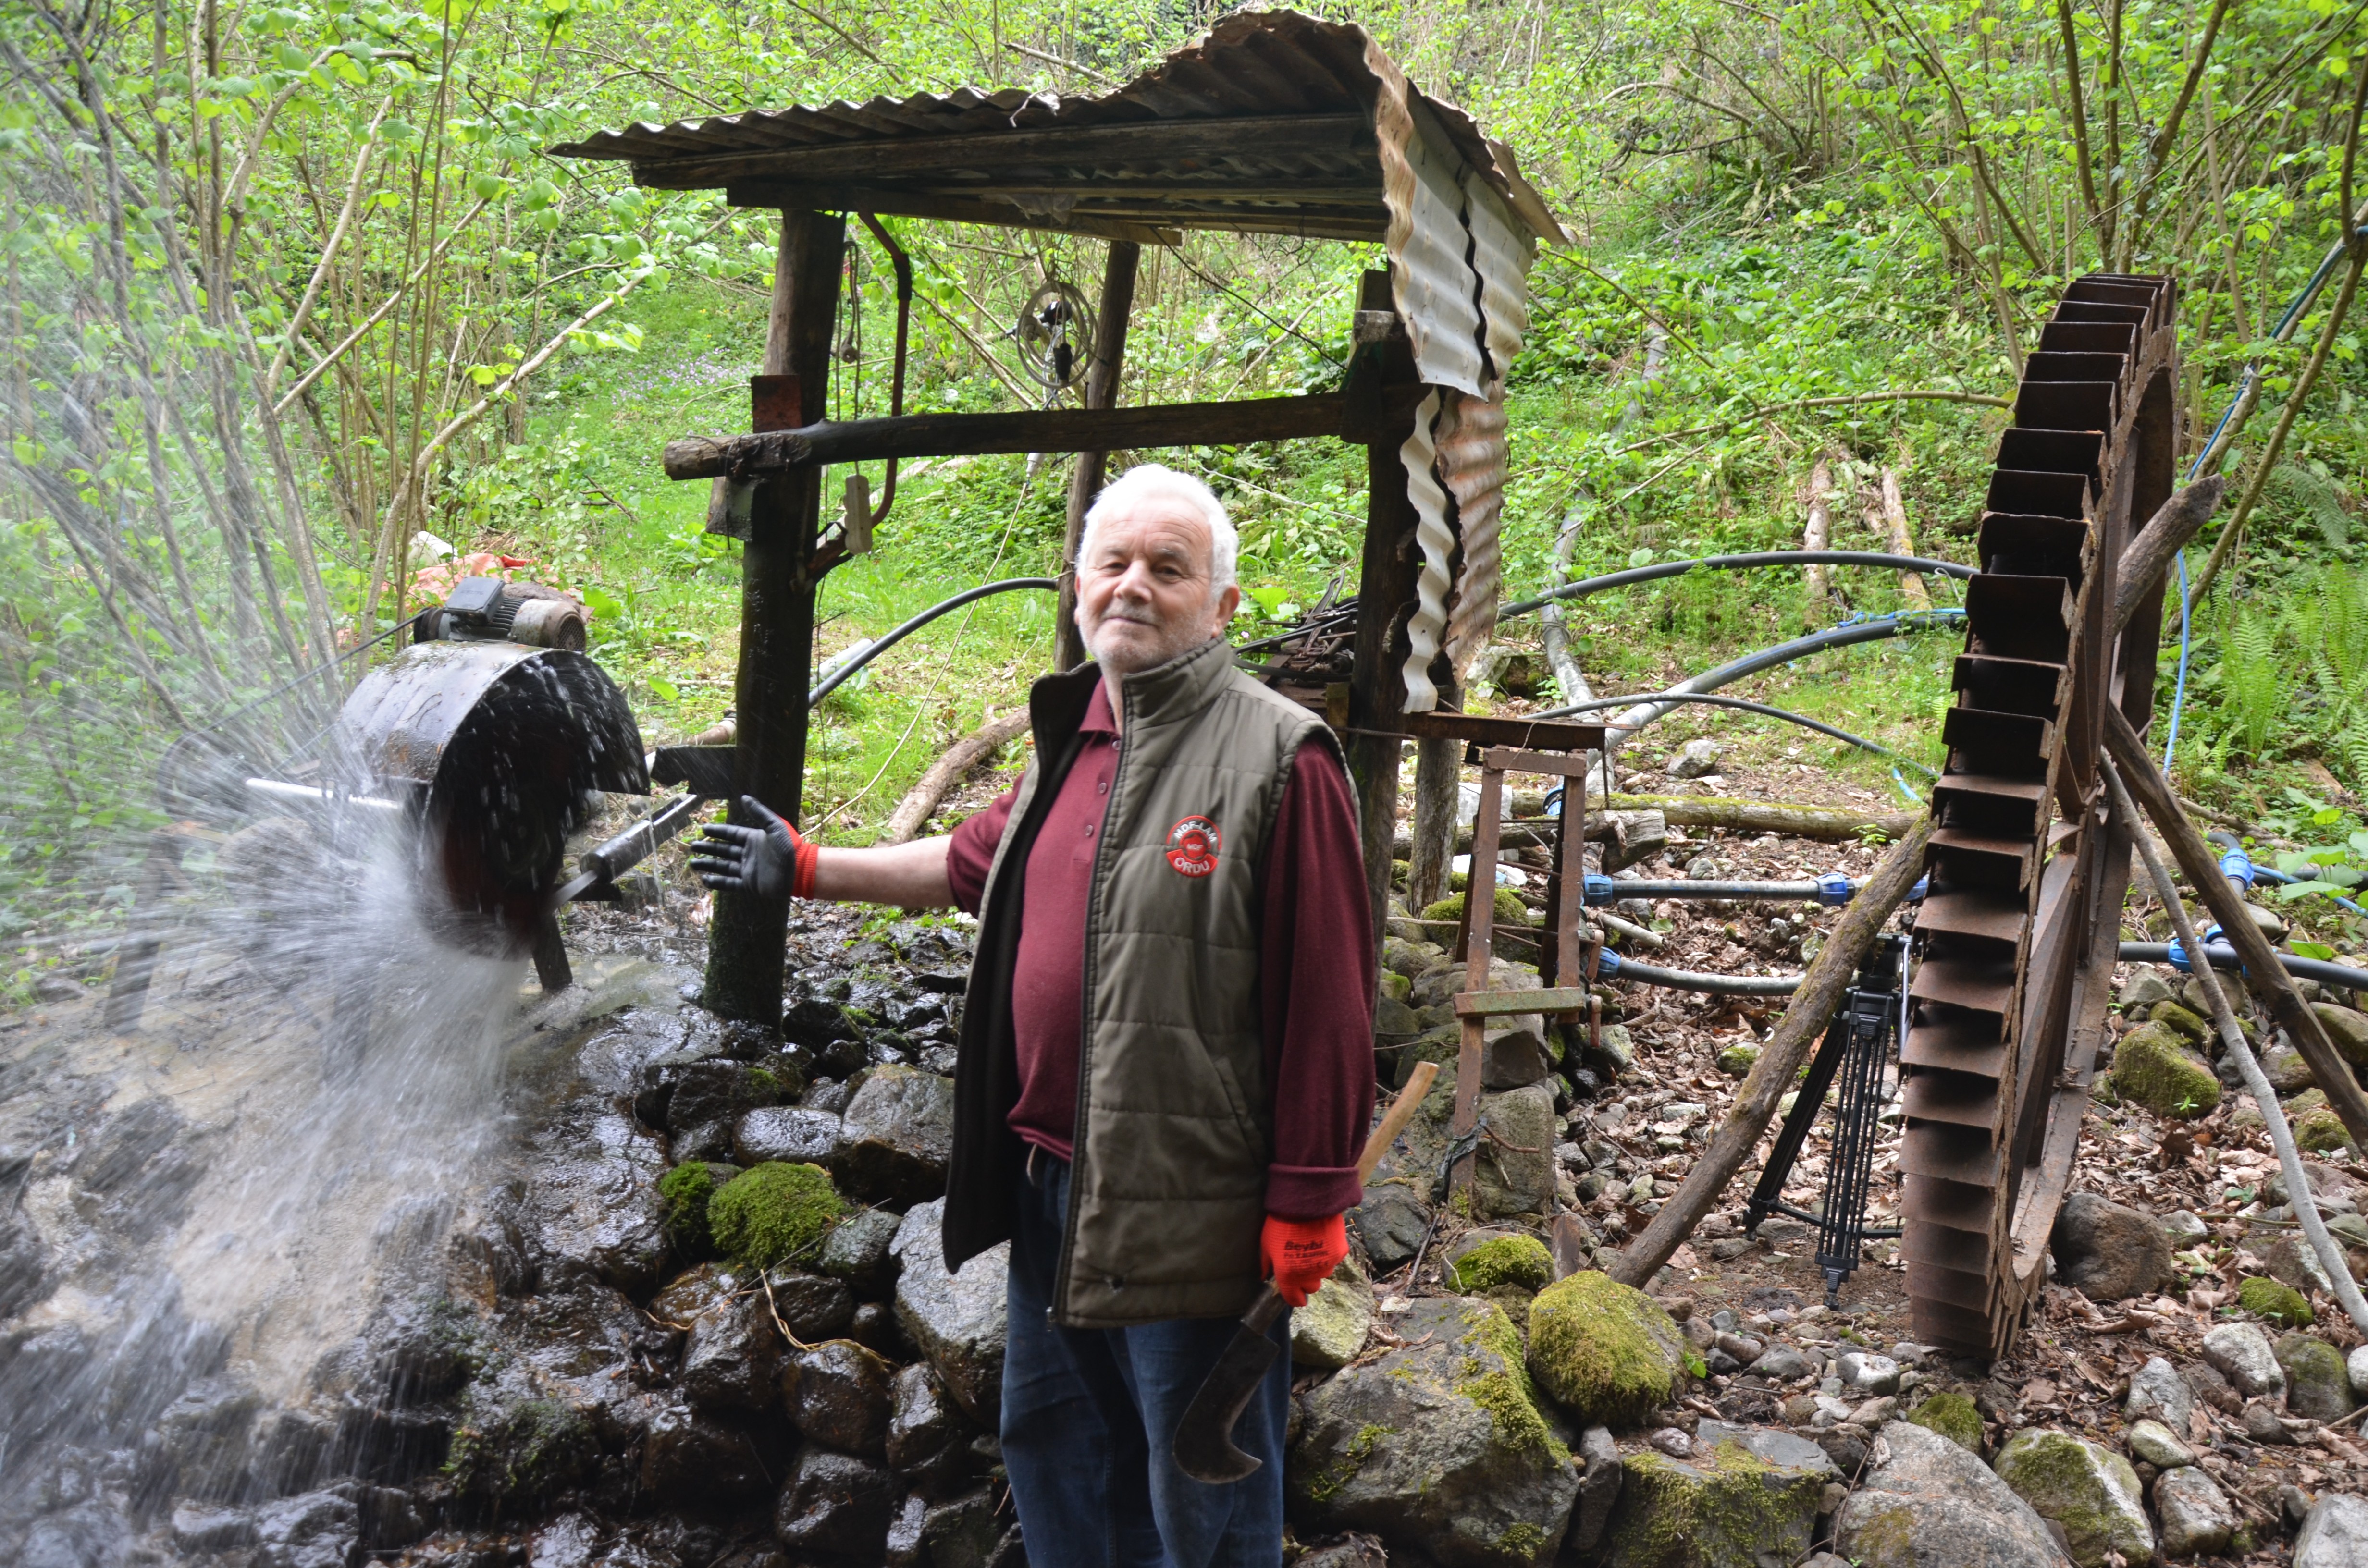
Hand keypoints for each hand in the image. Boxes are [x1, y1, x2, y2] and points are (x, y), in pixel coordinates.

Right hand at [689, 795, 816, 899]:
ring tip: (693, 863)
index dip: (717, 831)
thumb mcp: (774, 826)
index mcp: (753, 839)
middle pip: (723, 850)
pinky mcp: (749, 884)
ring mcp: (747, 869)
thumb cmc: (790, 846)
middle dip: (708, 848)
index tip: (703, 829)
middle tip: (692, 846)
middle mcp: (748, 854)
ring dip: (708, 865)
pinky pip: (729, 883)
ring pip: (723, 866)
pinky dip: (717, 882)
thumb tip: (744, 797)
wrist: (800, 871)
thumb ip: (759, 813)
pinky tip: (705, 880)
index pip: (730, 834)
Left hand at [1260, 1213, 1346, 1307]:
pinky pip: (1334, 1259)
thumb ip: (1266, 1264)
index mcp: (1289, 1276)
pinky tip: (1322, 1239)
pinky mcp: (1339, 1253)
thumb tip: (1264, 1276)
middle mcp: (1309, 1275)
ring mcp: (1326, 1265)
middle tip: (1301, 1265)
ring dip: (1318, 1267)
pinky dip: (1328, 1253)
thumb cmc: (1280, 1224)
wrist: (1305, 1204)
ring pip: (1324, 1273)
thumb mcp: (1266, 1245)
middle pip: (1311, 1288)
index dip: (1295, 1298)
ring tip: (1311, 1248)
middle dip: (1306, 1281)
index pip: (1294, 1299)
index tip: (1296, 1295)